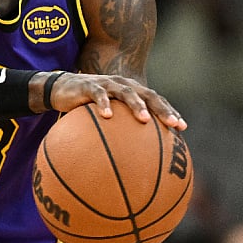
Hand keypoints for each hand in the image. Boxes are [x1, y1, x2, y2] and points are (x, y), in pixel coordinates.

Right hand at [50, 73, 186, 130]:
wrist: (60, 89)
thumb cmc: (86, 106)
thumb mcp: (105, 116)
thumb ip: (120, 128)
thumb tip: (134, 158)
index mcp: (131, 91)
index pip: (155, 100)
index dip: (169, 111)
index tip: (182, 128)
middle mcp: (122, 85)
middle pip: (148, 94)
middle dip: (161, 109)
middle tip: (172, 123)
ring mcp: (106, 84)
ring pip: (126, 92)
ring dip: (136, 105)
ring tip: (144, 119)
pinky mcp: (88, 86)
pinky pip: (98, 94)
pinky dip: (104, 104)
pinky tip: (108, 116)